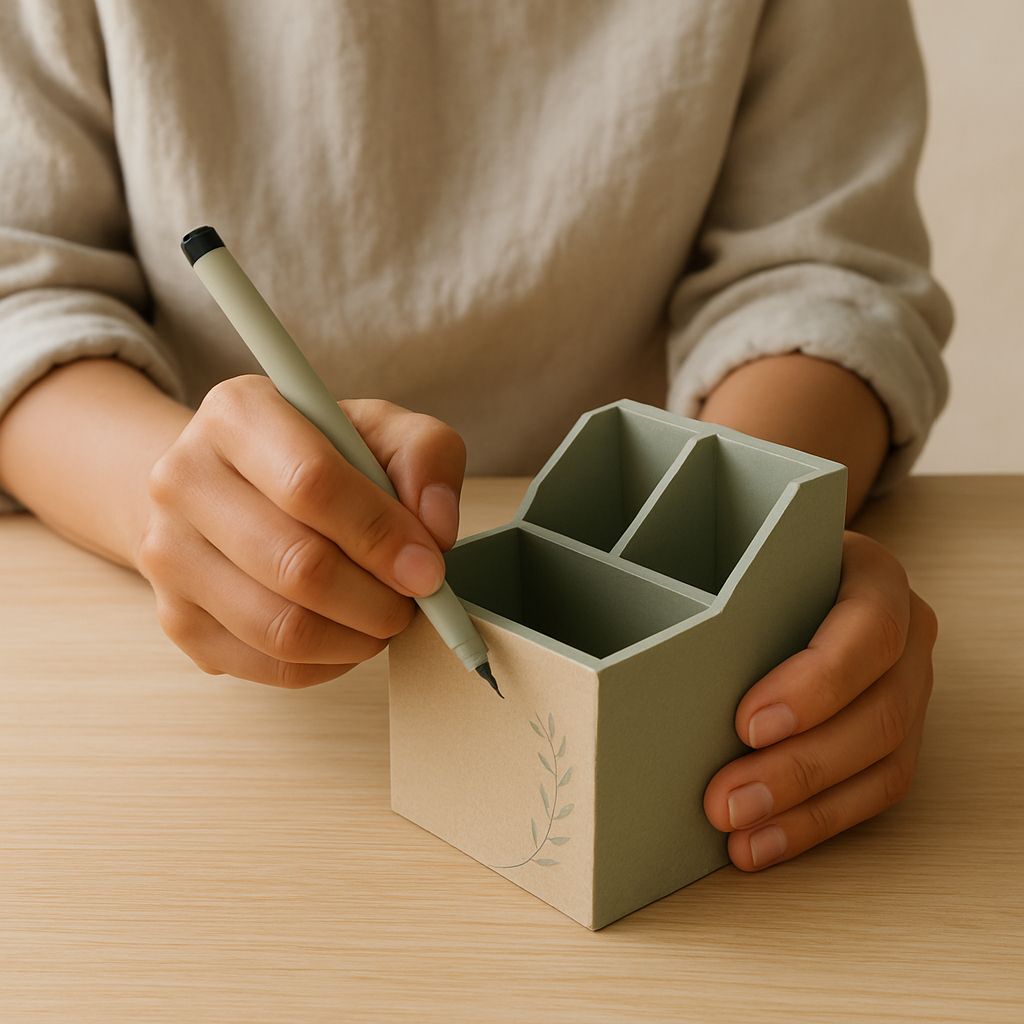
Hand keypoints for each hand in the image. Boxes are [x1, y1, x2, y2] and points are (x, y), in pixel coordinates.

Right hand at [136, 375, 465, 686]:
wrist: (229, 484)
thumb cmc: (316, 455)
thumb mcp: (381, 429)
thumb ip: (425, 456)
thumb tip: (434, 531)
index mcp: (237, 413)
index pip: (311, 484)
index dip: (381, 536)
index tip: (428, 567)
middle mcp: (184, 478)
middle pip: (298, 566)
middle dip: (378, 599)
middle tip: (414, 600)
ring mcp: (168, 554)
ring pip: (281, 628)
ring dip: (357, 637)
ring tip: (385, 617)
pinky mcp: (175, 617)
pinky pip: (267, 665)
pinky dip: (327, 663)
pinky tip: (347, 634)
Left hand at [703, 530, 936, 869]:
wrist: (803, 576)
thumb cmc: (772, 569)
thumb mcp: (755, 562)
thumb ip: (729, 595)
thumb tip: (649, 657)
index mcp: (876, 579)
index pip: (870, 630)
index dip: (817, 684)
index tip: (749, 723)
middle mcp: (908, 636)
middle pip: (879, 711)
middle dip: (799, 767)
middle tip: (727, 800)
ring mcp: (909, 690)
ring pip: (883, 763)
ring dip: (807, 810)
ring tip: (742, 835)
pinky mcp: (897, 738)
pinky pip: (873, 792)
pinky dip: (815, 824)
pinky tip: (764, 842)